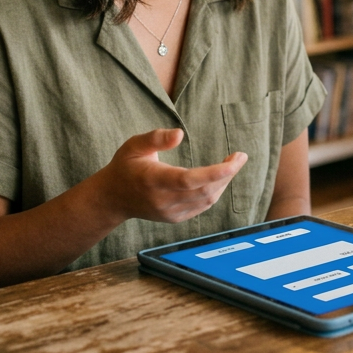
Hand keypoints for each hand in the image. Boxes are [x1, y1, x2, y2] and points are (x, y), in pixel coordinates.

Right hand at [95, 129, 246, 223]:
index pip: (191, 179)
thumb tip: (180, 133)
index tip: (237, 159)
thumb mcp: (134, 145)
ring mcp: (169, 213)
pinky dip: (214, 192)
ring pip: (207, 200)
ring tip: (230, 164)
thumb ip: (156, 138)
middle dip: (228, 174)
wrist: (113, 198)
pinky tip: (218, 178)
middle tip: (239, 156)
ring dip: (223, 182)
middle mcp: (163, 200)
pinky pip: (202, 207)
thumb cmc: (125, 166)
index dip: (217, 172)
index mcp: (154, 180)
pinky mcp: (174, 218)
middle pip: (205, 191)